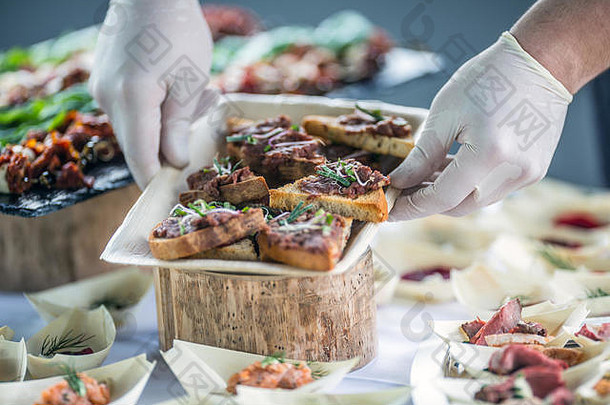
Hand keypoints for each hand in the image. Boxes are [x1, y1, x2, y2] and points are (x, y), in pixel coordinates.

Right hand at [89, 0, 213, 188]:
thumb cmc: (178, 33)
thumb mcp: (190, 82)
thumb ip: (179, 126)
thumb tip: (175, 162)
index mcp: (132, 101)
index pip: (140, 159)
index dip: (156, 182)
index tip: (175, 195)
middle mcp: (109, 99)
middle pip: (136, 146)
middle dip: (165, 152)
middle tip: (198, 143)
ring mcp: (102, 89)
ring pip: (134, 128)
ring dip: (163, 128)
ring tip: (196, 101)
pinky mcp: (104, 81)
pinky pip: (129, 110)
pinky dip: (153, 112)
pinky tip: (176, 91)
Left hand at [389, 32, 572, 219]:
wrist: (541, 62)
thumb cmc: (489, 80)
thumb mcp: (445, 114)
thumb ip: (421, 156)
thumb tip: (399, 182)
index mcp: (490, 154)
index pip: (442, 197)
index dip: (412, 206)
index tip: (389, 208)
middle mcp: (513, 172)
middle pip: (459, 206)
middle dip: (426, 202)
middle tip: (400, 192)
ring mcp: (528, 174)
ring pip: (475, 199)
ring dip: (446, 192)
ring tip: (420, 175)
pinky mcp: (533, 171)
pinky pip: (491, 188)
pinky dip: (466, 183)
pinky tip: (447, 167)